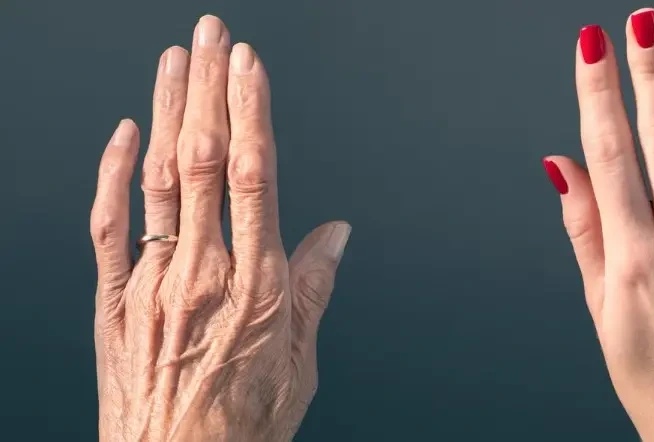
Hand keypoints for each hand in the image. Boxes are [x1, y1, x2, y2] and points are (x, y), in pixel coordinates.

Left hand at [90, 15, 349, 440]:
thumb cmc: (241, 425)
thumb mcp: (299, 363)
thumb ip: (314, 288)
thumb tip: (336, 232)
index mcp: (258, 287)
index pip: (255, 178)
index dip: (251, 114)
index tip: (250, 66)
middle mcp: (204, 274)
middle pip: (205, 162)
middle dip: (209, 91)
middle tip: (213, 36)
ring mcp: (153, 284)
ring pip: (160, 180)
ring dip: (168, 113)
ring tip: (176, 60)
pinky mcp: (115, 299)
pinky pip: (109, 225)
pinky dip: (114, 174)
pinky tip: (125, 132)